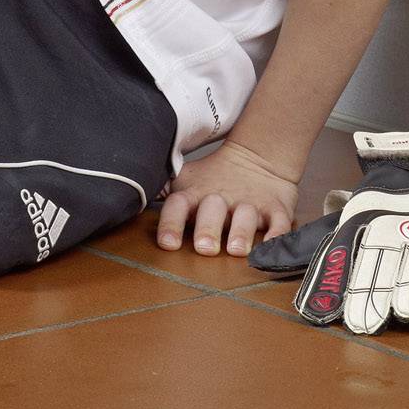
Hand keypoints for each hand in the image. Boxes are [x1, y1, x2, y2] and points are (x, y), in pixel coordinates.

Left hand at [154, 140, 298, 257]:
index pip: (178, 206)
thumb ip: (162, 192)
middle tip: (204, 247)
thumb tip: (128, 198)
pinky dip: (278, 234)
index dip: (171, 224)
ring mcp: (250, 203)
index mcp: (195, 194)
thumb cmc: (214, 177)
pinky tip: (273, 244)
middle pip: (212, 212)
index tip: (168, 244)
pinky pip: (280, 222)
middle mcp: (221, 198)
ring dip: (241, 232)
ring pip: (246, 216)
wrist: (258, 158)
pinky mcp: (276, 209)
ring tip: (236, 249)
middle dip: (207, 229)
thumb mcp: (186, 181)